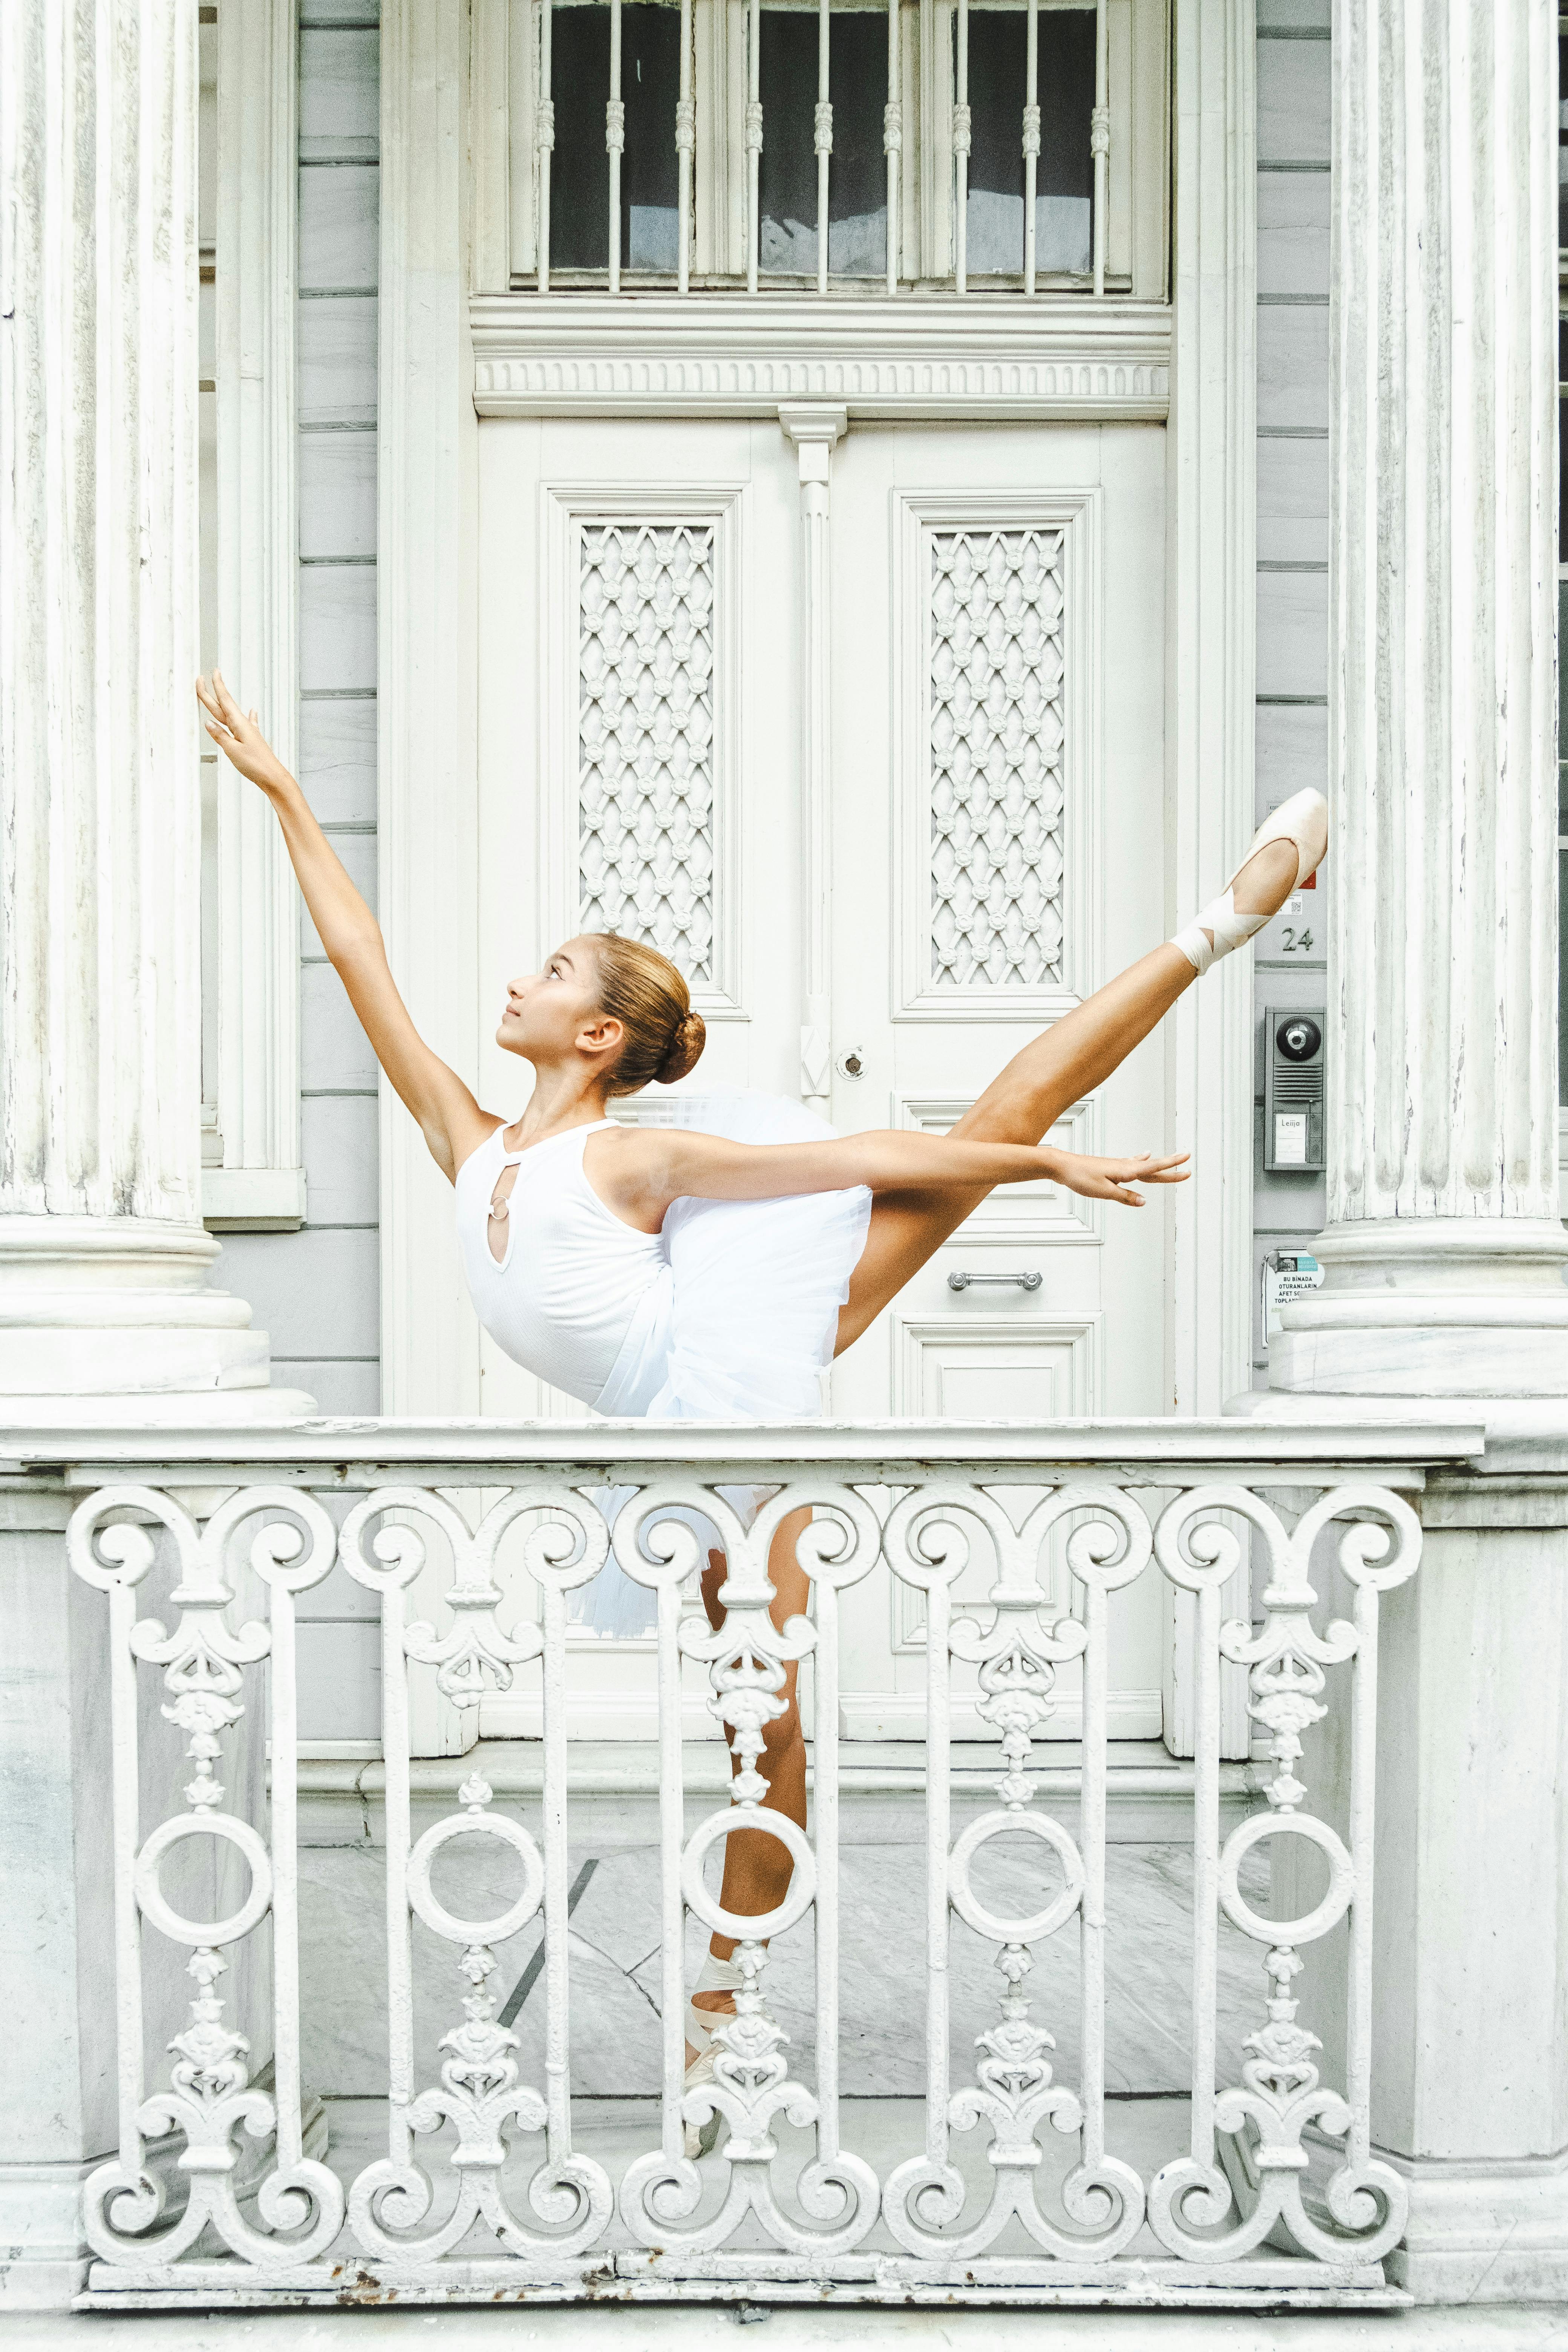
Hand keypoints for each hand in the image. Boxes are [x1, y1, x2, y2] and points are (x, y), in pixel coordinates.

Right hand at [195, 671, 292, 794]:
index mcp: (238, 725)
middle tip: (201, 680)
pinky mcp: (252, 740)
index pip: (224, 701)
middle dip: (211, 693)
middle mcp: (243, 726)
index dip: (217, 686)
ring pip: (230, 715)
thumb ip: (220, 736)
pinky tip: (253, 711)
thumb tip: (208, 723)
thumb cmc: (256, 765)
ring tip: (215, 693)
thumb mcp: (232, 750)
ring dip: (221, 704)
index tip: (213, 672)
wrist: (274, 777)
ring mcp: (248, 732)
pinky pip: (247, 724)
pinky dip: (249, 716)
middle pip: (223, 707)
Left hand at [1050, 1149, 1189, 1206]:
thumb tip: (1144, 1201)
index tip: (1187, 1159)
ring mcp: (1118, 1165)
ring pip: (1144, 1166)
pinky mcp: (1111, 1167)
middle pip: (1152, 1169)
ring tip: (1172, 1161)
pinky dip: (1142, 1160)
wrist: (1062, 1166)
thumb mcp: (1104, 1192)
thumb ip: (1125, 1197)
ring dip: (1159, 1166)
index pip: (1154, 1168)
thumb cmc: (1080, 1177)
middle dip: (1170, 1169)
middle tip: (1188, 1169)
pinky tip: (1144, 1155)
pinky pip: (1132, 1163)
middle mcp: (1125, 1166)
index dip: (1171, 1165)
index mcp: (1126, 1171)